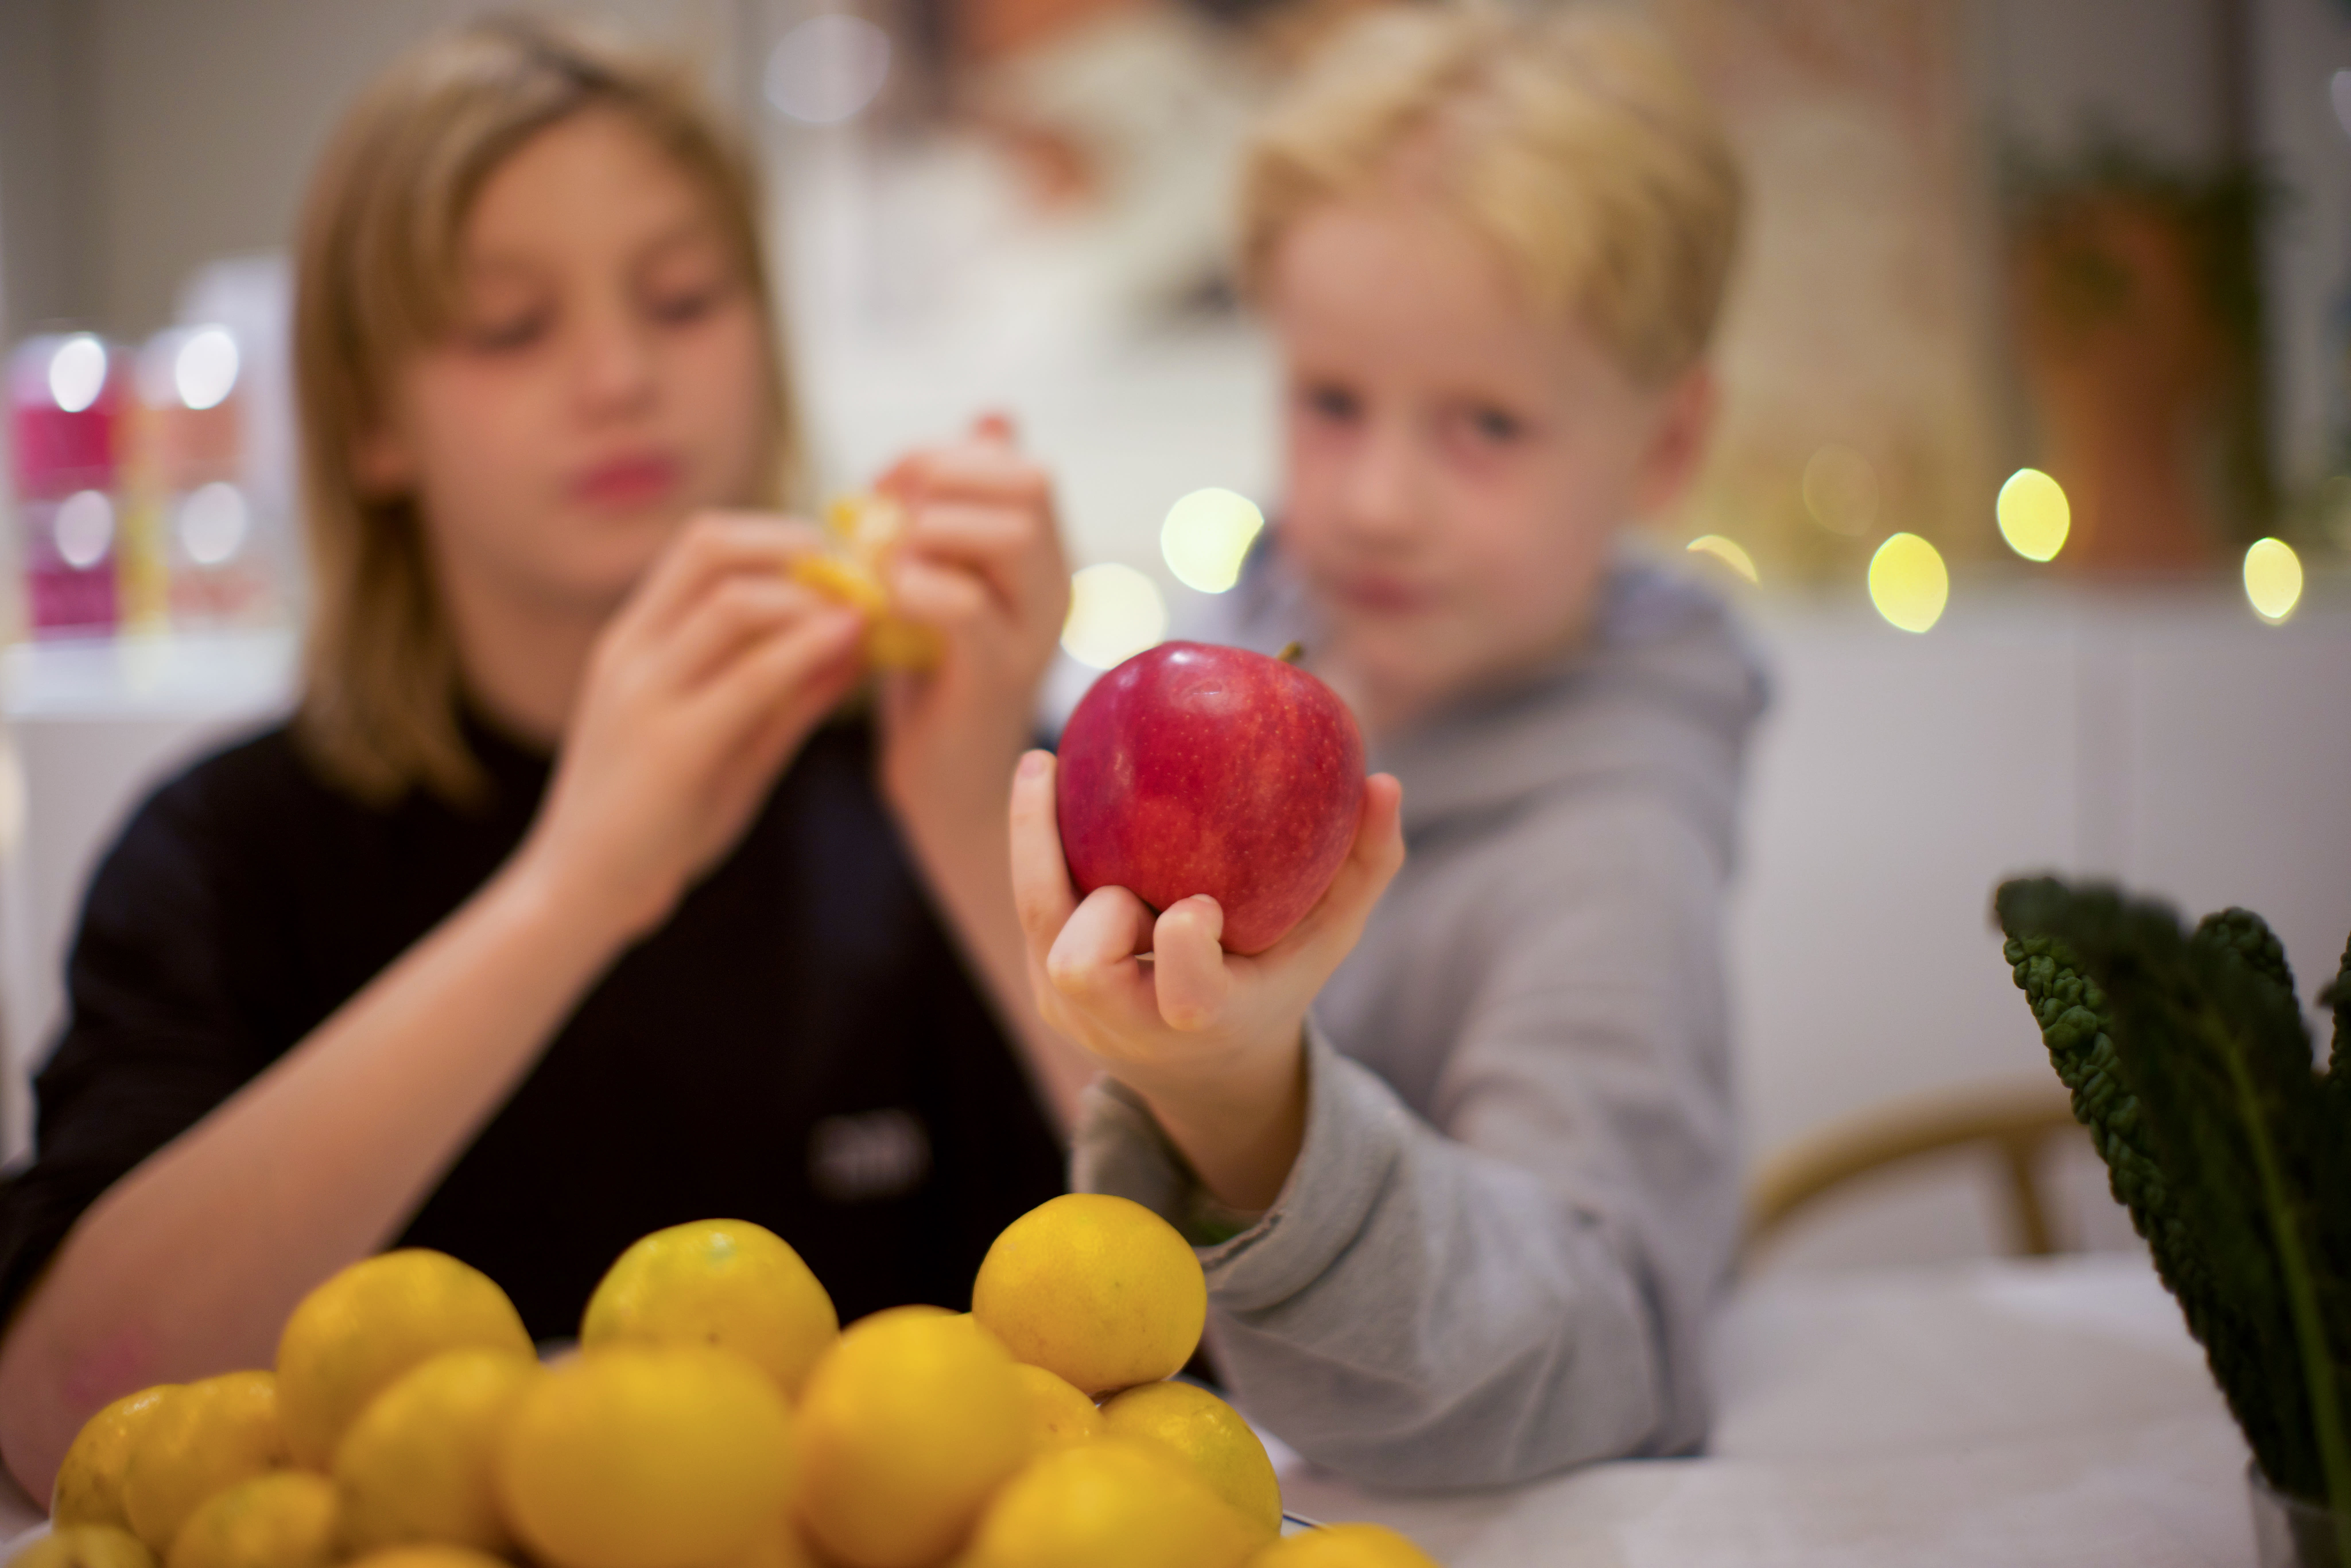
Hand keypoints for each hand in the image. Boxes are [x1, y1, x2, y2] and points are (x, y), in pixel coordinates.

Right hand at [516, 513, 865, 941]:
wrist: (578, 893)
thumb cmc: (655, 821)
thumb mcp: (727, 743)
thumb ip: (785, 695)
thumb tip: (856, 642)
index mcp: (633, 642)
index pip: (701, 546)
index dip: (776, 535)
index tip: (838, 556)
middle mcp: (631, 654)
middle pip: (710, 547)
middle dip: (793, 543)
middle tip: (858, 567)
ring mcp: (643, 697)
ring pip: (732, 602)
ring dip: (809, 593)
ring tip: (866, 604)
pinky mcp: (669, 749)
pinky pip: (747, 678)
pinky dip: (805, 649)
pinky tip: (850, 641)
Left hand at [872, 414, 1069, 845]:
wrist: (945, 783)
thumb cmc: (935, 671)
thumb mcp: (944, 570)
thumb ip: (963, 500)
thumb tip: (997, 416)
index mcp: (1046, 558)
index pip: (1019, 464)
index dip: (946, 457)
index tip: (885, 487)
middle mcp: (1056, 588)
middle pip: (1029, 483)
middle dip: (942, 481)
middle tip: (880, 516)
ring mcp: (1034, 633)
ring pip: (1008, 535)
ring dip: (929, 532)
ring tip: (881, 563)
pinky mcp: (997, 677)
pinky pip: (966, 605)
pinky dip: (915, 589)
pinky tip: (881, 601)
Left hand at [1009, 749, 1404, 1207]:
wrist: (1206, 1073)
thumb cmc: (1275, 987)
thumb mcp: (1329, 942)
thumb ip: (1364, 869)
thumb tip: (1385, 781)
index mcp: (1204, 1023)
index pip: (1184, 990)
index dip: (1183, 936)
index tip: (1202, 903)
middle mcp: (1126, 1028)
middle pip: (1084, 959)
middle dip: (1108, 902)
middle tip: (1134, 867)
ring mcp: (1074, 1012)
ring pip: (1037, 918)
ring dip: (1039, 843)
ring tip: (1043, 763)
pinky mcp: (1045, 989)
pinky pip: (1030, 907)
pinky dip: (1034, 845)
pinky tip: (1041, 777)